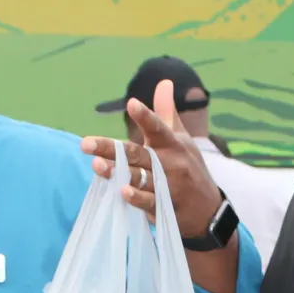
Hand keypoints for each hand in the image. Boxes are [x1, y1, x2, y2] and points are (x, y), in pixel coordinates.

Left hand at [80, 80, 224, 238]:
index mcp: (173, 144)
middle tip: (86, 143)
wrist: (208, 209)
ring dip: (118, 172)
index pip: (158, 127)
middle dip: (111, 148)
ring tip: (96, 165)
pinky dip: (136, 198)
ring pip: (140, 177)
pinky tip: (120, 192)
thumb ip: (166, 113)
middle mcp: (170, 163)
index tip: (131, 103)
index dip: (145, 116)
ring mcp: (168, 186)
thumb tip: (163, 82)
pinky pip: (149, 202)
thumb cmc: (189, 168)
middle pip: (138, 154)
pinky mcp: (164, 208)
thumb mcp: (182, 139)